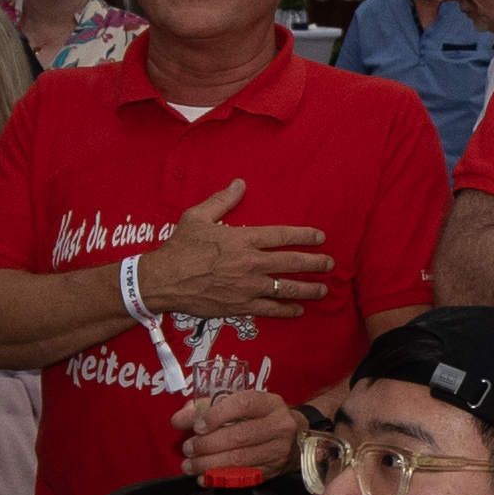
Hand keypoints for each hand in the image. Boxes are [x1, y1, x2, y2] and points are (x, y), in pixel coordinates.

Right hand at [141, 179, 333, 320]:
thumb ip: (222, 200)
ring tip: (322, 289)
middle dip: (315, 263)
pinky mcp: (240, 307)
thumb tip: (240, 183)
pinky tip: (298, 310)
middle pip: (292, 262)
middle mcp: (251, 263)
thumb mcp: (197, 216)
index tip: (320, 237)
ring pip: (286, 288)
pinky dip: (287, 311)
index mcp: (243, 239)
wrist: (164, 281)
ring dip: (308, 289)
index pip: (282, 235)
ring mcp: (248, 287)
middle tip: (330, 263)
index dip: (305, 236)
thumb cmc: (180, 247)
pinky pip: (270, 310)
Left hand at [175, 385, 292, 482]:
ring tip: (189, 465)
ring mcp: (278, 451)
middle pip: (240, 436)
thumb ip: (206, 408)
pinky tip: (204, 478)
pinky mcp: (273, 471)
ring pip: (241, 460)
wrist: (295, 437)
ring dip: (209, 465)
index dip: (217, 416)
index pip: (243, 405)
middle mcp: (279, 426)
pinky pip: (243, 477)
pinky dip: (220, 479)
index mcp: (270, 404)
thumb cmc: (260, 417)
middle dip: (207, 445)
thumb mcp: (240, 405)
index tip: (197, 426)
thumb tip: (179, 420)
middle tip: (188, 449)